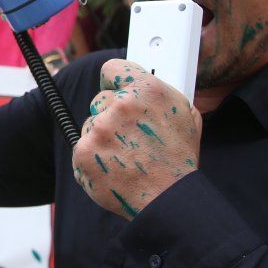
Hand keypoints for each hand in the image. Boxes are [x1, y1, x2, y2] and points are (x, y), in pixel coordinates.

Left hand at [71, 59, 202, 220]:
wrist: (167, 199)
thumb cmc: (178, 159)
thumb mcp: (185, 114)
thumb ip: (160, 91)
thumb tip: (145, 80)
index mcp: (147, 90)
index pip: (113, 68)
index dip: (114, 80)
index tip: (115, 88)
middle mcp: (120, 105)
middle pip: (100, 100)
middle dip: (112, 115)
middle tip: (131, 136)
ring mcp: (98, 129)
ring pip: (91, 125)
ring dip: (103, 138)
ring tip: (127, 156)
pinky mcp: (83, 152)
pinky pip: (82, 147)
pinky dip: (94, 158)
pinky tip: (115, 167)